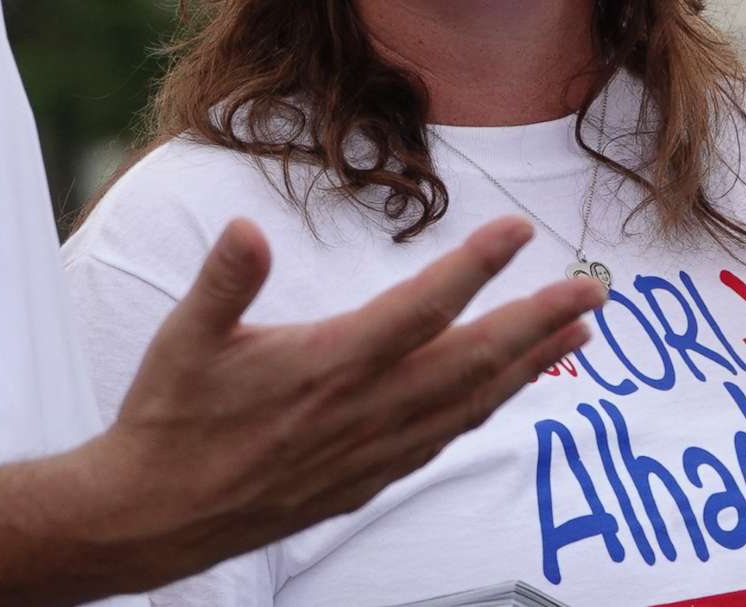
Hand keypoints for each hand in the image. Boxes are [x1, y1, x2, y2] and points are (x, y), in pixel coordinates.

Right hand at [94, 215, 601, 587]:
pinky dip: (486, 407)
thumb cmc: (168, 419)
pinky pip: (444, 438)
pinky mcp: (365, 479)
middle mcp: (363, 412)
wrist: (152, 518)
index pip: (420, 308)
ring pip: (469, 404)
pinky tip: (506, 388)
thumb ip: (224, 282)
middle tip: (593, 292)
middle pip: (471, 361)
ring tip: (577, 333)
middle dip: (537, 323)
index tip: (518, 228)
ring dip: (528, 366)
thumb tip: (244, 229)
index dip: (474, 267)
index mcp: (328, 366)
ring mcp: (370, 452)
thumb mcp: (182, 339)